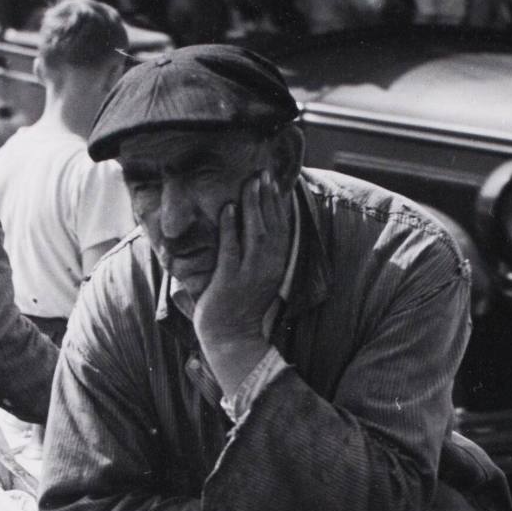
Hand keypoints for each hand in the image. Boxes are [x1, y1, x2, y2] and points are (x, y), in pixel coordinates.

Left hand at [192, 168, 291, 395]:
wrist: (231, 338)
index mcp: (277, 265)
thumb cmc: (240, 304)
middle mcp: (268, 268)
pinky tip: (229, 209)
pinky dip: (231, 228)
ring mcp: (249, 275)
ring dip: (253, 206)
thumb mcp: (259, 277)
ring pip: (256, 234)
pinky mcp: (230, 281)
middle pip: (272, 226)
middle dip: (267, 198)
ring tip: (249, 183)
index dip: (279, 203)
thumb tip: (258, 225)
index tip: (274, 180)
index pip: (282, 228)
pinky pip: (232, 250)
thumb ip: (261, 253)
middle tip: (262, 173)